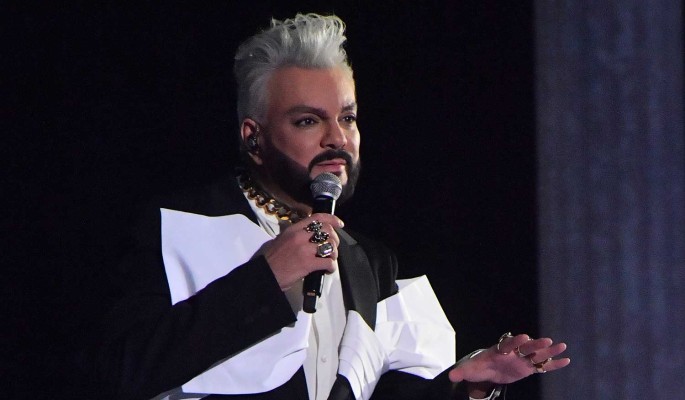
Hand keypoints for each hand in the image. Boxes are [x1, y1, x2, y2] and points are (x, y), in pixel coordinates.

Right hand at [261, 214, 343, 289]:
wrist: (265, 274)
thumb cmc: (271, 259)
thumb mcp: (281, 240)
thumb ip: (295, 235)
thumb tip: (308, 234)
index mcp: (294, 229)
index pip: (317, 218)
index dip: (332, 219)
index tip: (340, 224)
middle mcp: (300, 237)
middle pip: (327, 231)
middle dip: (335, 239)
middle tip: (332, 248)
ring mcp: (305, 250)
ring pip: (330, 246)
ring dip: (334, 254)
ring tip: (330, 260)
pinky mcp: (308, 264)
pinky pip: (328, 262)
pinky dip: (332, 267)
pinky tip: (328, 270)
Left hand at [448, 333, 569, 386]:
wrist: (486, 370)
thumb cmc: (478, 367)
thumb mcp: (469, 370)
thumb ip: (461, 372)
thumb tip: (451, 376)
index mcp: (499, 350)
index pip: (507, 344)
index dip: (515, 341)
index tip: (523, 337)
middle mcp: (513, 353)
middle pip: (525, 347)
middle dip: (535, 344)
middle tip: (547, 341)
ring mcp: (522, 360)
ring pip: (537, 354)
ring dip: (549, 351)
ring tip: (562, 346)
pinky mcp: (528, 368)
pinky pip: (542, 366)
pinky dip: (553, 364)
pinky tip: (566, 360)